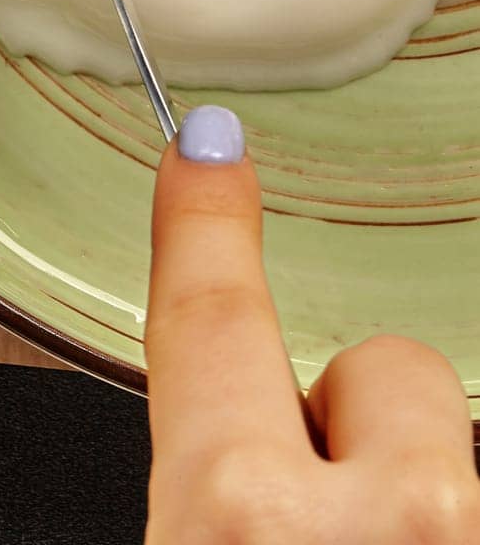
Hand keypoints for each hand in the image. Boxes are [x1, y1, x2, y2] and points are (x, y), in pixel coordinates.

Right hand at [145, 105, 479, 542]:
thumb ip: (197, 503)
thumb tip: (211, 454)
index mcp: (242, 523)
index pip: (213, 318)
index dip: (205, 221)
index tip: (208, 144)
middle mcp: (387, 525)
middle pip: (378, 369)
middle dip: (349, 417)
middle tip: (317, 522)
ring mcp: (476, 539)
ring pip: (449, 453)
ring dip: (409, 503)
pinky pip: (476, 505)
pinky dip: (445, 533)